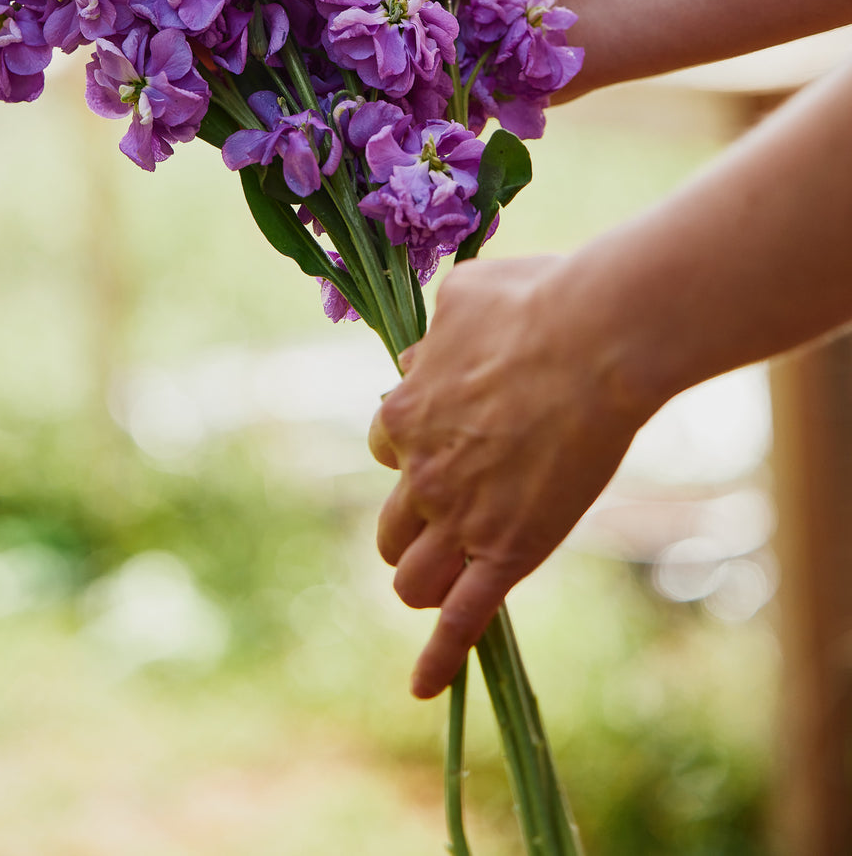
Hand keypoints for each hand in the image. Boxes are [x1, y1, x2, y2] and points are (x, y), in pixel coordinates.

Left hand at [368, 254, 643, 698]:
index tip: (447, 437)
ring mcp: (461, 516)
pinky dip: (438, 658)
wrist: (594, 336)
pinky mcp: (506, 552)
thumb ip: (438, 327)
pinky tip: (422, 686)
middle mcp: (422, 470)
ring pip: (413, 575)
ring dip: (421, 580)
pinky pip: (461, 620)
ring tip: (440, 585)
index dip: (414, 446)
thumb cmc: (537, 301)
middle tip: (450, 515)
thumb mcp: (466, 294)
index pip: (386, 445)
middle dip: (414, 522)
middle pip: (392, 521)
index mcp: (407, 408)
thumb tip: (426, 342)